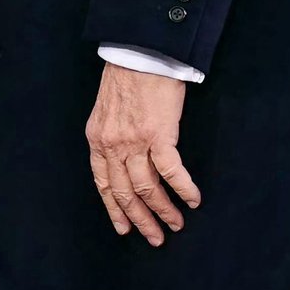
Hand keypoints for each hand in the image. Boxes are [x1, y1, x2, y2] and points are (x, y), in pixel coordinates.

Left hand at [87, 63, 199, 245]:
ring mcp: (134, 141)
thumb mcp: (108, 109)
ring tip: (175, 224)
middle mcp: (112, 145)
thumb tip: (126, 156)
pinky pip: (171, 171)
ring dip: (162, 210)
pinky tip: (192, 199)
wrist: (141, 51)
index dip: (114, 209)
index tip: (124, 228)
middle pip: (124, 193)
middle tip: (154, 238)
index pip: (104, 184)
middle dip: (140, 219)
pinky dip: (183, 188)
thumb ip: (112, 135)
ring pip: (146, 188)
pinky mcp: (159, 134)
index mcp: (97, 140)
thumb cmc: (128, 75)